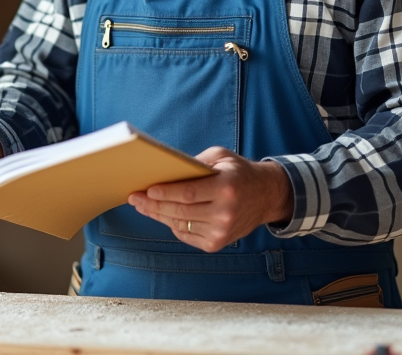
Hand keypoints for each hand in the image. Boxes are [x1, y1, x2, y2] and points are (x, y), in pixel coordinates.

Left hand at [127, 146, 292, 252]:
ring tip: (143, 206)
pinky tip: (163, 215)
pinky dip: (172, 224)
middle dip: (153, 205)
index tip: (147, 190)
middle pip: (180, 211)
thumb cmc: (239, 173)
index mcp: (227, 188)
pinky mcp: (216, 244)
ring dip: (158, 215)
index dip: (165, 193)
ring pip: (180, 224)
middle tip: (135, 198)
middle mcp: (225, 213)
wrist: (266, 196)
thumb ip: (196, 163)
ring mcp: (221, 232)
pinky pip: (186, 234)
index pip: (189, 193)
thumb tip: (166, 170)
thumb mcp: (222, 157)